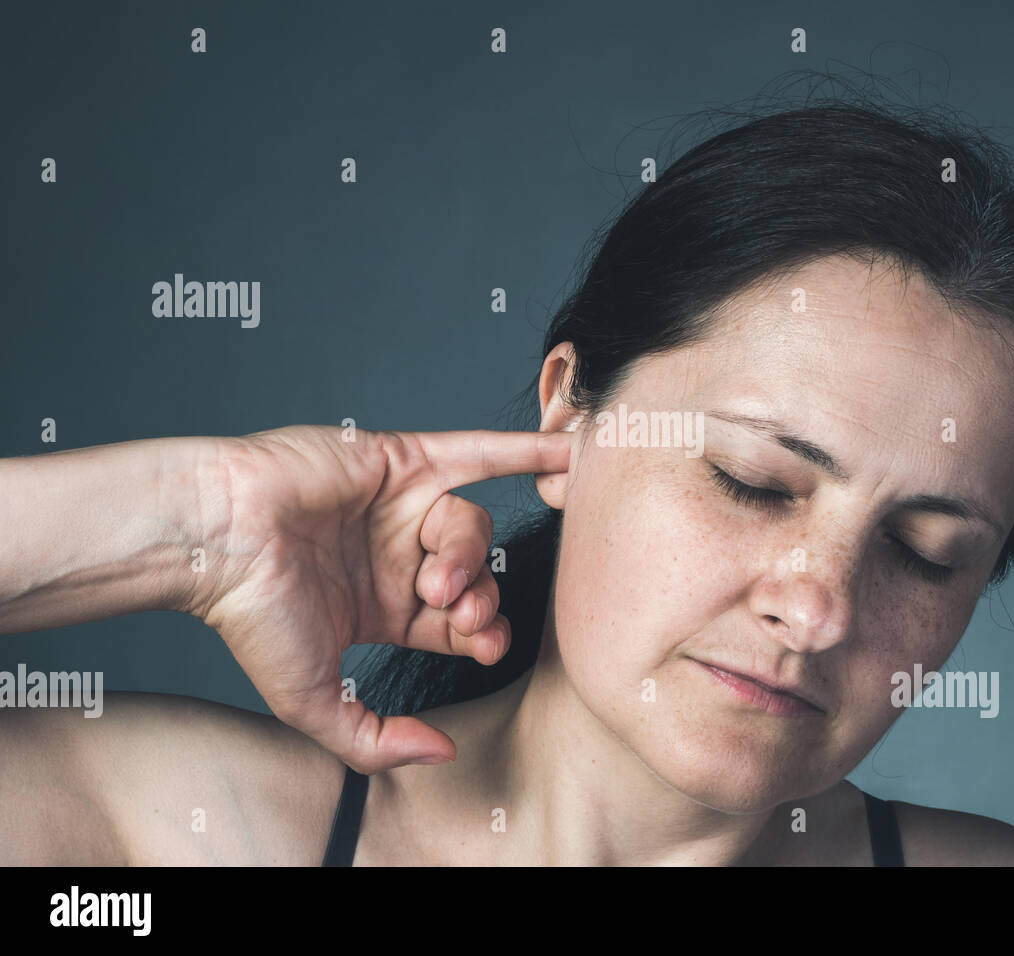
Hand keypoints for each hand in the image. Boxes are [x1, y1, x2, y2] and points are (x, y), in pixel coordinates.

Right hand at [189, 424, 571, 773]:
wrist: (219, 542)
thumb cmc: (254, 617)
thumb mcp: (313, 702)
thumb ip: (375, 739)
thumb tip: (441, 754)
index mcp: (384, 606)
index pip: (460, 623)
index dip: (484, 634)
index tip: (485, 644)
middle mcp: (398, 554)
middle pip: (474, 574)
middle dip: (478, 598)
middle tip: (458, 613)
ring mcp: (402, 505)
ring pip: (471, 525)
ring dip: (468, 554)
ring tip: (436, 577)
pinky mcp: (403, 459)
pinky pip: (478, 452)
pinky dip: (524, 451)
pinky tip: (568, 452)